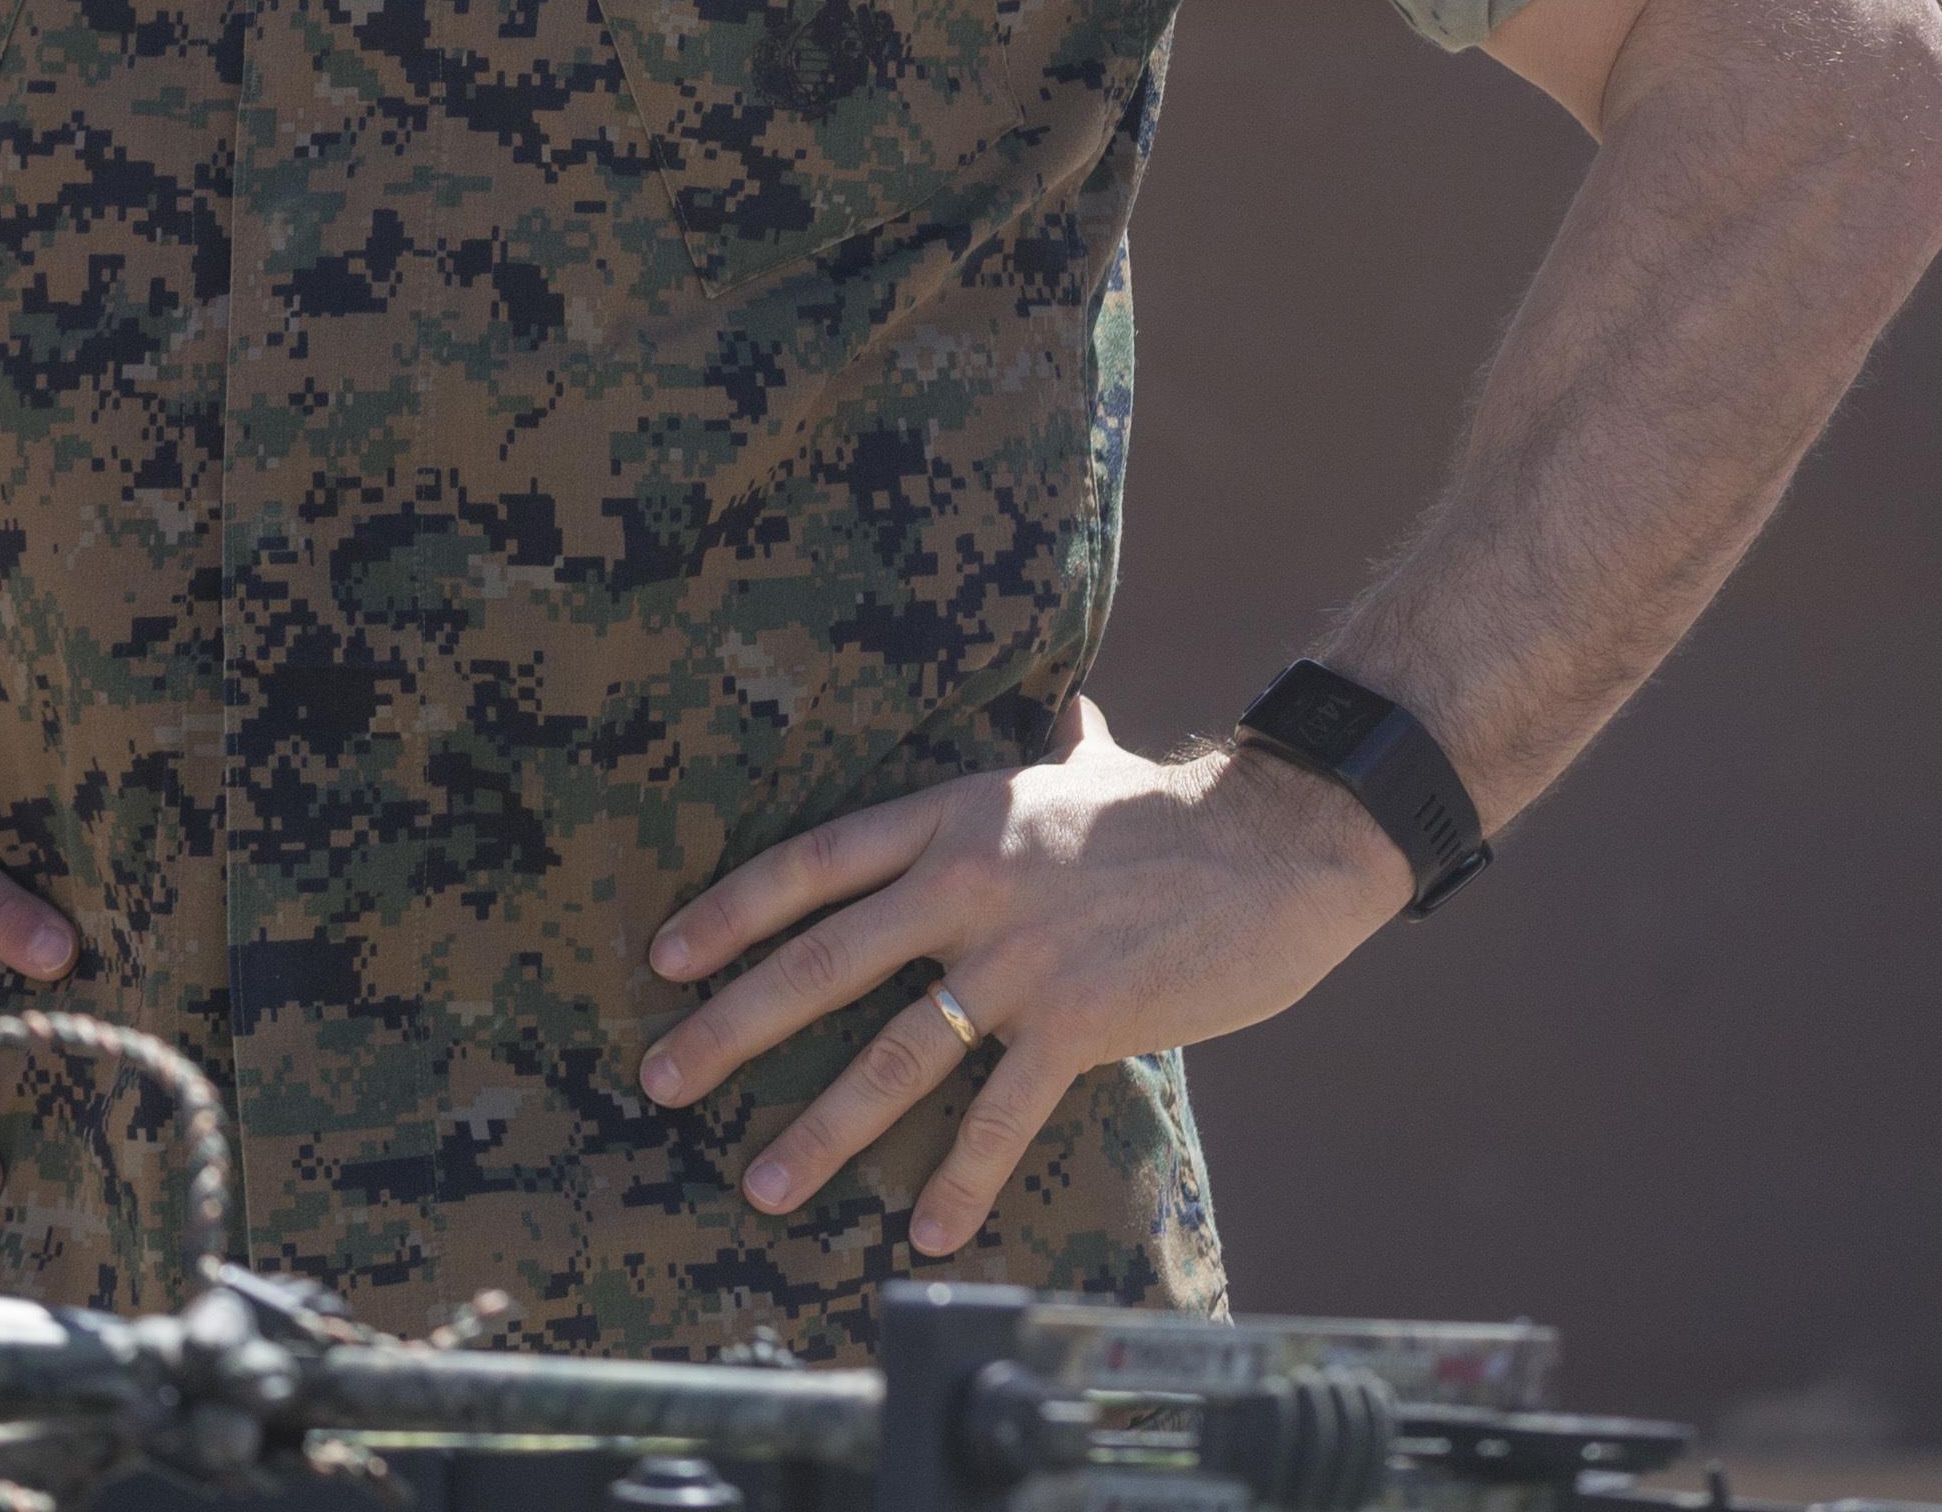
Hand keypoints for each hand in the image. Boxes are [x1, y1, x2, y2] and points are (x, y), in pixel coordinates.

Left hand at [639, 696, 1414, 1257]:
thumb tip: (1069, 710)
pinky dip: (961, 1178)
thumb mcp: (1089, 769)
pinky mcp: (1082, 1021)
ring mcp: (1019, 957)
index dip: (730, 911)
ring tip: (760, 1186)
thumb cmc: (1183, 811)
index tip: (664, 958)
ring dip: (821, 1129)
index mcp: (949, 819)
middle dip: (730, 1027)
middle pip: (818, 962)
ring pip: (893, 1054)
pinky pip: (1002, 1112)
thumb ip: (1060, 747)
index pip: (809, 864)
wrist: (1284, 840)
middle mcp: (964, 885)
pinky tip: (923, 1231)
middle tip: (658, 1080)